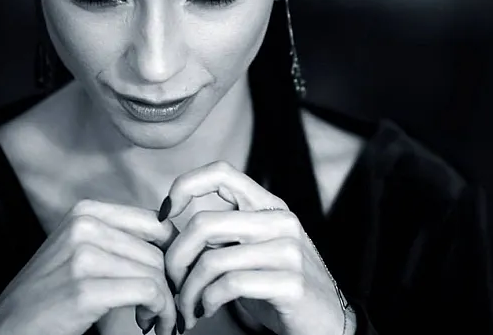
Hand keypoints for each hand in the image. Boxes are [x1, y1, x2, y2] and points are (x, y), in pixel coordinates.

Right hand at [0, 199, 178, 334]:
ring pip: (157, 272)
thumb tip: (176, 242)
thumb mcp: (81, 252)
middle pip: (159, 250)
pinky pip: (149, 292)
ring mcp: (83, 256)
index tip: (173, 279)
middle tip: (161, 308)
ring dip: (164, 302)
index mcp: (86, 212)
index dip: (174, 253)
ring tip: (151, 320)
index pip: (156, 223)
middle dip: (169, 283)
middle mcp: (84, 226)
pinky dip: (159, 312)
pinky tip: (148, 325)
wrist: (5, 329)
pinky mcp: (86, 289)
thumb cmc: (50, 296)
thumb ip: (120, 240)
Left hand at [160, 161, 348, 334]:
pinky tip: (207, 310)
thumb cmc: (279, 286)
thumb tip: (168, 231)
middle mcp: (280, 221)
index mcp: (269, 205)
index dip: (185, 186)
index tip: (165, 215)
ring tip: (187, 307)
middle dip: (175, 259)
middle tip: (171, 284)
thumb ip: (223, 234)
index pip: (221, 172)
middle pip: (204, 224)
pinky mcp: (290, 283)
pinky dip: (207, 302)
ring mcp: (288, 251)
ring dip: (188, 291)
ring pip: (212, 260)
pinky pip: (229, 285)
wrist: (326, 321)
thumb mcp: (254, 249)